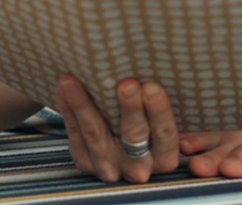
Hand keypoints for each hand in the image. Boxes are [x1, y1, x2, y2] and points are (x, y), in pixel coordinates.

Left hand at [54, 74, 179, 182]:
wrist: (128, 147)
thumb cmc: (155, 126)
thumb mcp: (176, 124)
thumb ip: (176, 109)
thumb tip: (171, 75)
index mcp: (164, 157)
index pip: (164, 135)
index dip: (159, 112)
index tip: (153, 87)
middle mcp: (138, 166)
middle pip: (133, 135)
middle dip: (130, 108)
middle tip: (126, 83)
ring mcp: (109, 166)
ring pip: (96, 134)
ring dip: (85, 105)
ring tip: (75, 81)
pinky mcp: (86, 161)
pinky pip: (76, 134)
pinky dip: (69, 108)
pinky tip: (65, 87)